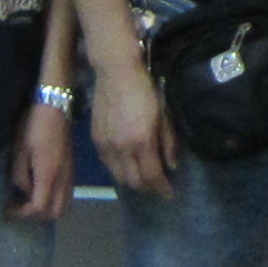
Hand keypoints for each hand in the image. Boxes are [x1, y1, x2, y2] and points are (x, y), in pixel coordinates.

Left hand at [9, 92, 75, 221]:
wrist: (55, 108)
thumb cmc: (34, 127)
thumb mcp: (19, 150)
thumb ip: (20, 176)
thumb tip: (23, 190)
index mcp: (48, 176)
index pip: (38, 207)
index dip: (22, 213)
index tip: (9, 209)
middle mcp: (62, 180)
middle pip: (55, 213)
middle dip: (37, 216)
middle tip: (22, 207)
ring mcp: (70, 175)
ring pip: (64, 206)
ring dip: (48, 209)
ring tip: (33, 199)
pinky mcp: (72, 169)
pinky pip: (67, 195)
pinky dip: (56, 200)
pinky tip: (43, 188)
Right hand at [91, 58, 179, 195]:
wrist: (116, 73)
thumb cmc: (146, 90)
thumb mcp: (164, 115)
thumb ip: (168, 143)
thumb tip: (172, 167)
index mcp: (141, 141)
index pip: (152, 176)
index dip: (162, 188)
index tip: (170, 193)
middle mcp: (121, 148)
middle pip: (134, 182)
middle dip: (148, 188)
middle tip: (158, 187)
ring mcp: (106, 145)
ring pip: (119, 177)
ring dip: (133, 181)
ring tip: (144, 179)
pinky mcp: (96, 140)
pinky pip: (108, 165)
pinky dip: (119, 171)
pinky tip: (128, 166)